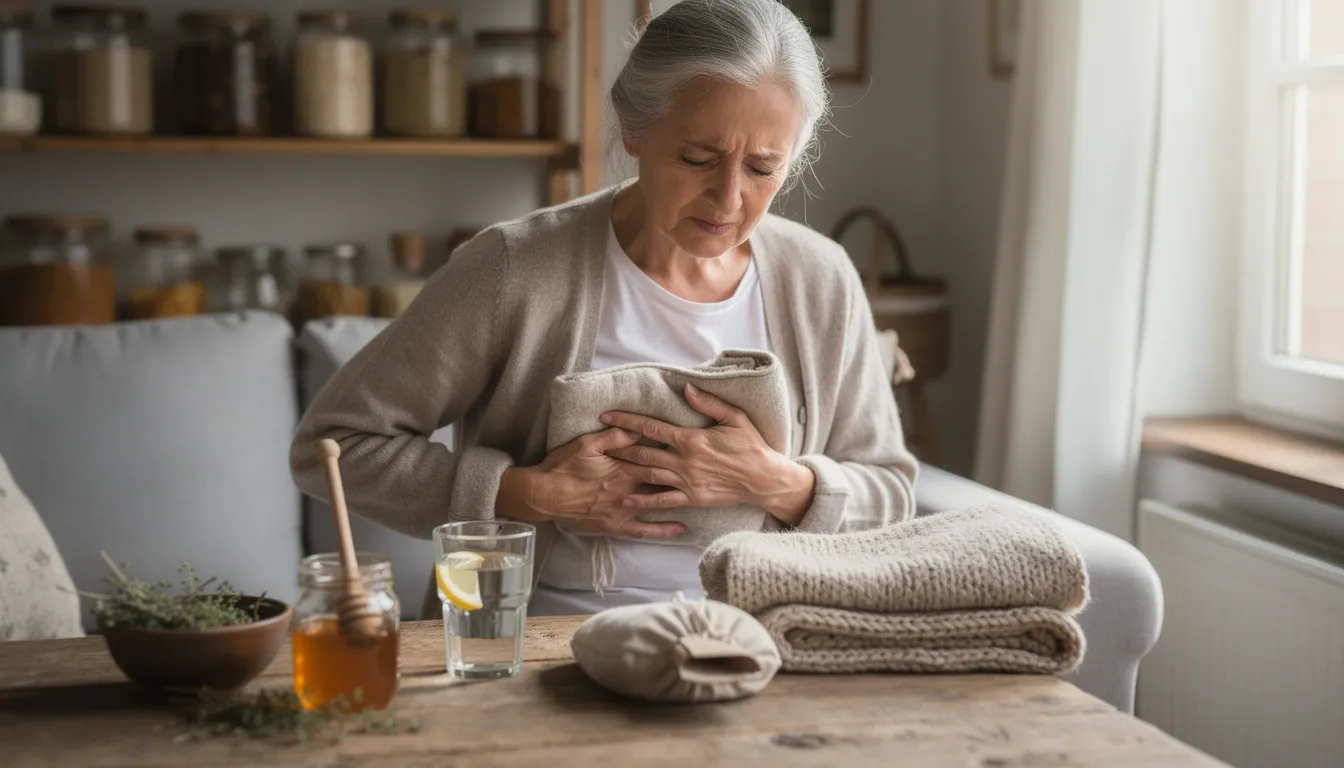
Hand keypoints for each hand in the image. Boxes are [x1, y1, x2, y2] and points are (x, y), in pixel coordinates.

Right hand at [497, 428, 686, 538]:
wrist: (543, 495)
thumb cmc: (562, 467)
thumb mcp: (586, 444)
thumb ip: (614, 437)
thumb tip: (637, 429)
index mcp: (623, 468)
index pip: (656, 457)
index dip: (676, 453)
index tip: (697, 447)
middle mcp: (628, 490)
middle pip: (663, 481)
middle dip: (686, 476)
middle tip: (710, 471)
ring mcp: (624, 510)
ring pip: (659, 505)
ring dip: (681, 500)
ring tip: (704, 496)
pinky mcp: (616, 525)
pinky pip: (645, 531)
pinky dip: (663, 530)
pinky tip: (681, 529)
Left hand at [601, 383, 815, 525]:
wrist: (764, 480)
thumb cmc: (751, 446)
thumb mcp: (734, 418)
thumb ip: (709, 403)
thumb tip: (686, 388)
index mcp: (691, 439)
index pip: (651, 427)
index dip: (626, 421)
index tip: (607, 415)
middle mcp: (684, 461)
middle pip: (642, 452)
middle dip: (617, 445)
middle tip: (595, 440)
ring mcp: (686, 481)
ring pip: (647, 475)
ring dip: (624, 469)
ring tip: (603, 465)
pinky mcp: (691, 498)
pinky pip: (662, 500)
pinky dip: (642, 501)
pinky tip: (625, 500)